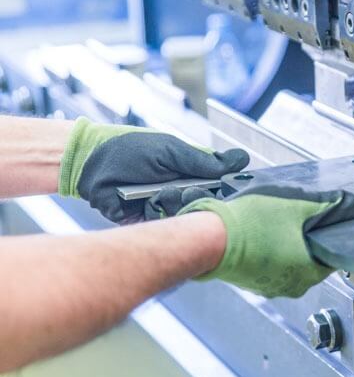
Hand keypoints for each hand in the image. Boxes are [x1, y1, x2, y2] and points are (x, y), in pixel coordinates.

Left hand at [58, 118, 248, 222]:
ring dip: (176, 205)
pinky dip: (160, 215)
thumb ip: (204, 161)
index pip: (220, 184)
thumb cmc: (127, 150)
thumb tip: (241, 159)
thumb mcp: (170, 151)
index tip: (228, 188)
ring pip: (188, 216)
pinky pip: (166, 226)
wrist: (89, 165)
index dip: (227, 189)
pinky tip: (150, 204)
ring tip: (161, 194)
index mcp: (191, 171)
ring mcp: (166, 207)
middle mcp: (182, 190)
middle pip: (207, 204)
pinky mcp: (150, 221)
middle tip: (187, 190)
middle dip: (199, 198)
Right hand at [164, 183, 353, 297]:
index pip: (334, 257)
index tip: (327, 223)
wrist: (210, 239)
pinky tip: (262, 235)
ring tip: (277, 225)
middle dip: (308, 240)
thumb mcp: (297, 205)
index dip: (332, 237)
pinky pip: (271, 266)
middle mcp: (293, 286)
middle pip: (313, 261)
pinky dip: (270, 252)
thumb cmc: (251, 227)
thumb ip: (326, 205)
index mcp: (310, 273)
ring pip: (291, 264)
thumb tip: (345, 204)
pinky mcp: (252, 282)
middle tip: (300, 219)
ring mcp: (271, 287)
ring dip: (288, 246)